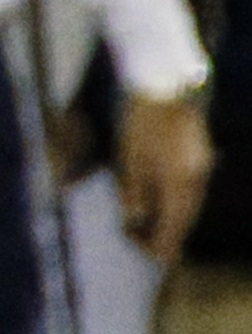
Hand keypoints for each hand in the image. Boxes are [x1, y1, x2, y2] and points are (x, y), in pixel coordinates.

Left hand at [119, 89, 216, 266]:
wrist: (168, 88)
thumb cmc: (143, 123)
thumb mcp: (130, 161)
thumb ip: (134, 195)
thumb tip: (135, 221)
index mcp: (180, 187)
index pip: (172, 232)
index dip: (154, 246)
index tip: (135, 245)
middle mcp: (198, 183)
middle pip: (182, 223)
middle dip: (158, 232)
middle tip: (130, 230)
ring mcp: (203, 172)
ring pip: (187, 208)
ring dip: (165, 217)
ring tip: (138, 217)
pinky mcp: (201, 161)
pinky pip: (188, 193)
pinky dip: (172, 202)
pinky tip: (155, 198)